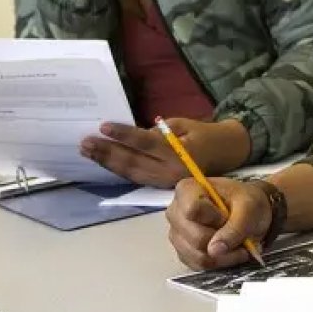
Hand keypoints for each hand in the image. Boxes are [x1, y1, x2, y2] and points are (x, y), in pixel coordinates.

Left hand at [79, 118, 250, 187]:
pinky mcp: (161, 187)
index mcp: (180, 154)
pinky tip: (104, 162)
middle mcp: (171, 172)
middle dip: (108, 152)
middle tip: (86, 142)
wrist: (226, 154)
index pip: (146, 143)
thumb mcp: (184, 124)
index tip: (103, 126)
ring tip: (88, 151)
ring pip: (131, 173)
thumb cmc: (205, 134)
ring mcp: (165, 183)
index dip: (124, 135)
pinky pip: (136, 178)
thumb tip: (132, 137)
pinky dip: (118, 170)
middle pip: (134, 162)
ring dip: (107, 163)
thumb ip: (158, 132)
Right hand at [166, 177, 271, 269]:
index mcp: (188, 190)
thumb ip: (234, 228)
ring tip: (239, 246)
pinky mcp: (183, 251)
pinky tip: (229, 252)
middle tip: (240, 235)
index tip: (228, 217)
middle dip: (222, 242)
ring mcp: (178, 234)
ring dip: (223, 256)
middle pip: (194, 237)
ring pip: (197, 255)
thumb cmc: (248, 202)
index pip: (192, 210)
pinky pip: (198, 265)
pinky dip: (218, 262)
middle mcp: (176, 212)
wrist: (252, 211)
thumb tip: (214, 250)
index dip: (214, 219)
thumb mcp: (249, 208)